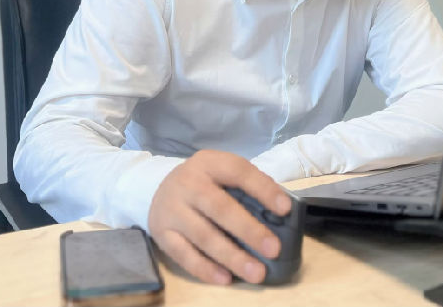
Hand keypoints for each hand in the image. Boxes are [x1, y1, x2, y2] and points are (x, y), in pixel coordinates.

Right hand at [148, 149, 292, 284]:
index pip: (238, 172)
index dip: (263, 189)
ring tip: (256, 272)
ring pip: (204, 236)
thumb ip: (246, 187)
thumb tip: (281, 213)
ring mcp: (172, 209)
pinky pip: (184, 255)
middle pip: (220, 208)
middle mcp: (188, 183)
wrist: (156, 188)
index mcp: (209, 163)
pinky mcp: (161, 233)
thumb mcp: (220, 171)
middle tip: (274, 249)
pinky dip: (206, 269)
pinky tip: (226, 278)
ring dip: (232, 256)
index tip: (285, 209)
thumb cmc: (203, 182)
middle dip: (249, 230)